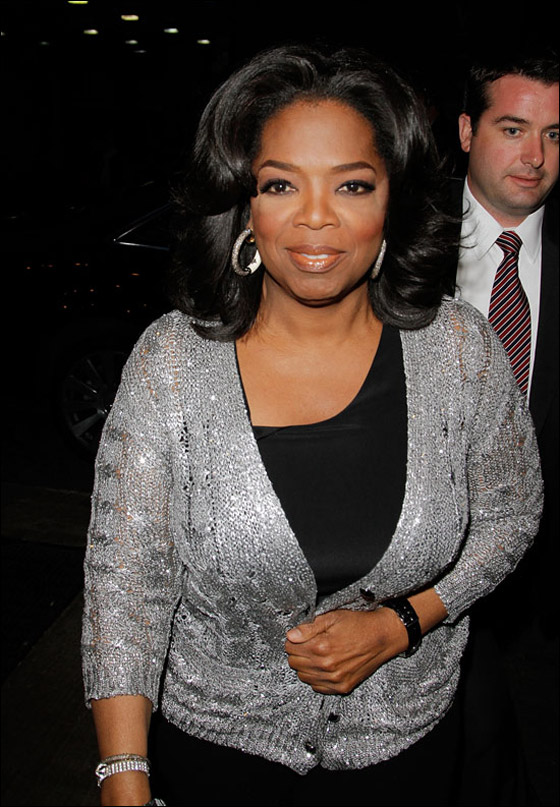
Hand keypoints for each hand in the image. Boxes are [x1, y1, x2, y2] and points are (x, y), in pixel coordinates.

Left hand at [285, 607, 408, 694]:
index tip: (299, 636)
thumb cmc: (359, 625)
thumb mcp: (332, 617)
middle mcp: (327, 666)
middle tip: (307, 644)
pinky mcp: (342, 687)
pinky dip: (316, 677)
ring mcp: (335, 679)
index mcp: (321, 647)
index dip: (293, 640)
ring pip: (303, 677)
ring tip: (316, 654)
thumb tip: (291, 635)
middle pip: (294, 663)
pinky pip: (317, 687)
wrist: (382, 637)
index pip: (290, 648)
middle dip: (297, 652)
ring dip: (306, 665)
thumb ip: (309, 627)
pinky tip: (324, 666)